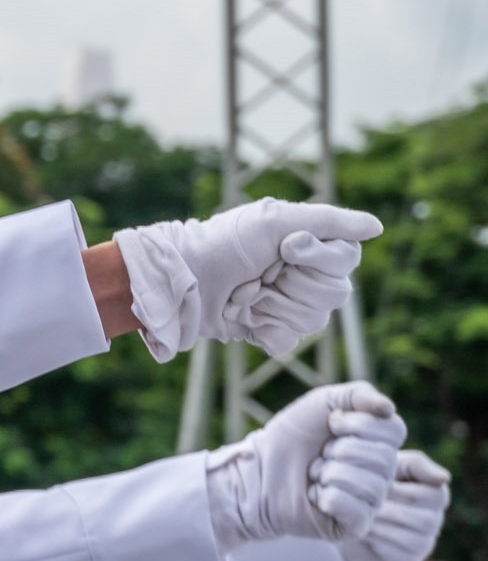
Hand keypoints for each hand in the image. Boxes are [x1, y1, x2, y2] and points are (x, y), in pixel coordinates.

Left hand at [112, 197, 382, 362]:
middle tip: (262, 272)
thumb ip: (330, 221)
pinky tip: (244, 316)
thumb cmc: (226, 243)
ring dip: (273, 304)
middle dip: (293, 283)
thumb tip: (377, 227)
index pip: (346, 261)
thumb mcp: (275, 219)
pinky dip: (262, 328)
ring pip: (313, 320)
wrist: (183, 278)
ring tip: (247, 292)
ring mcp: (289, 307)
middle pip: (335, 294)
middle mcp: (306, 277)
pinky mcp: (268, 332)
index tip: (285, 248)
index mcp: (312, 246)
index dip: (317, 258)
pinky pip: (287, 341)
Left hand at [206, 381, 405, 551]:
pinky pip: (354, 508)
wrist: (258, 469)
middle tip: (320, 454)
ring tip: (315, 475)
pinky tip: (314, 496)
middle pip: (385, 458)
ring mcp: (371, 501)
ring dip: (330, 473)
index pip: (395, 429)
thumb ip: (359, 394)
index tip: (331, 424)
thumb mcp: (324, 401)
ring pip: (370, 484)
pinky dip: (326, 496)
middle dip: (341, 450)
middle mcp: (383, 474)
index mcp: (381, 444)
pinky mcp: (355, 525)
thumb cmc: (291, 437)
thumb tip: (388, 408)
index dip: (359, 424)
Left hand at [339, 450, 449, 560]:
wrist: (335, 511)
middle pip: (424, 519)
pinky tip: (361, 533)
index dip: (400, 491)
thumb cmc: (365, 481)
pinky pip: (399, 555)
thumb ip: (417, 465)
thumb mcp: (388, 465)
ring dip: (381, 526)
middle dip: (388, 510)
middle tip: (361, 504)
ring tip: (359, 517)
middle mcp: (435, 521)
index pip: (435, 495)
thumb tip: (445, 478)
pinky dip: (378, 543)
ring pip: (413, 538)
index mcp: (436, 495)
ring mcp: (424, 544)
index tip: (377, 487)